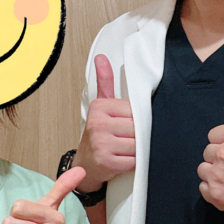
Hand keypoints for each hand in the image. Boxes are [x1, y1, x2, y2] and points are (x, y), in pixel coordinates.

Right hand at [73, 54, 134, 191]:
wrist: (86, 165)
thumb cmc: (98, 134)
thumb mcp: (101, 106)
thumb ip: (105, 82)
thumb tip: (101, 58)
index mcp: (99, 107)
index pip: (134, 110)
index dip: (136, 119)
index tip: (125, 125)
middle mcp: (98, 124)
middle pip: (137, 127)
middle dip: (137, 135)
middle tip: (126, 139)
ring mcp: (101, 144)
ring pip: (137, 144)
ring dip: (136, 149)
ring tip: (125, 149)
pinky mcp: (107, 162)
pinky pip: (134, 160)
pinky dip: (134, 162)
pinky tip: (124, 159)